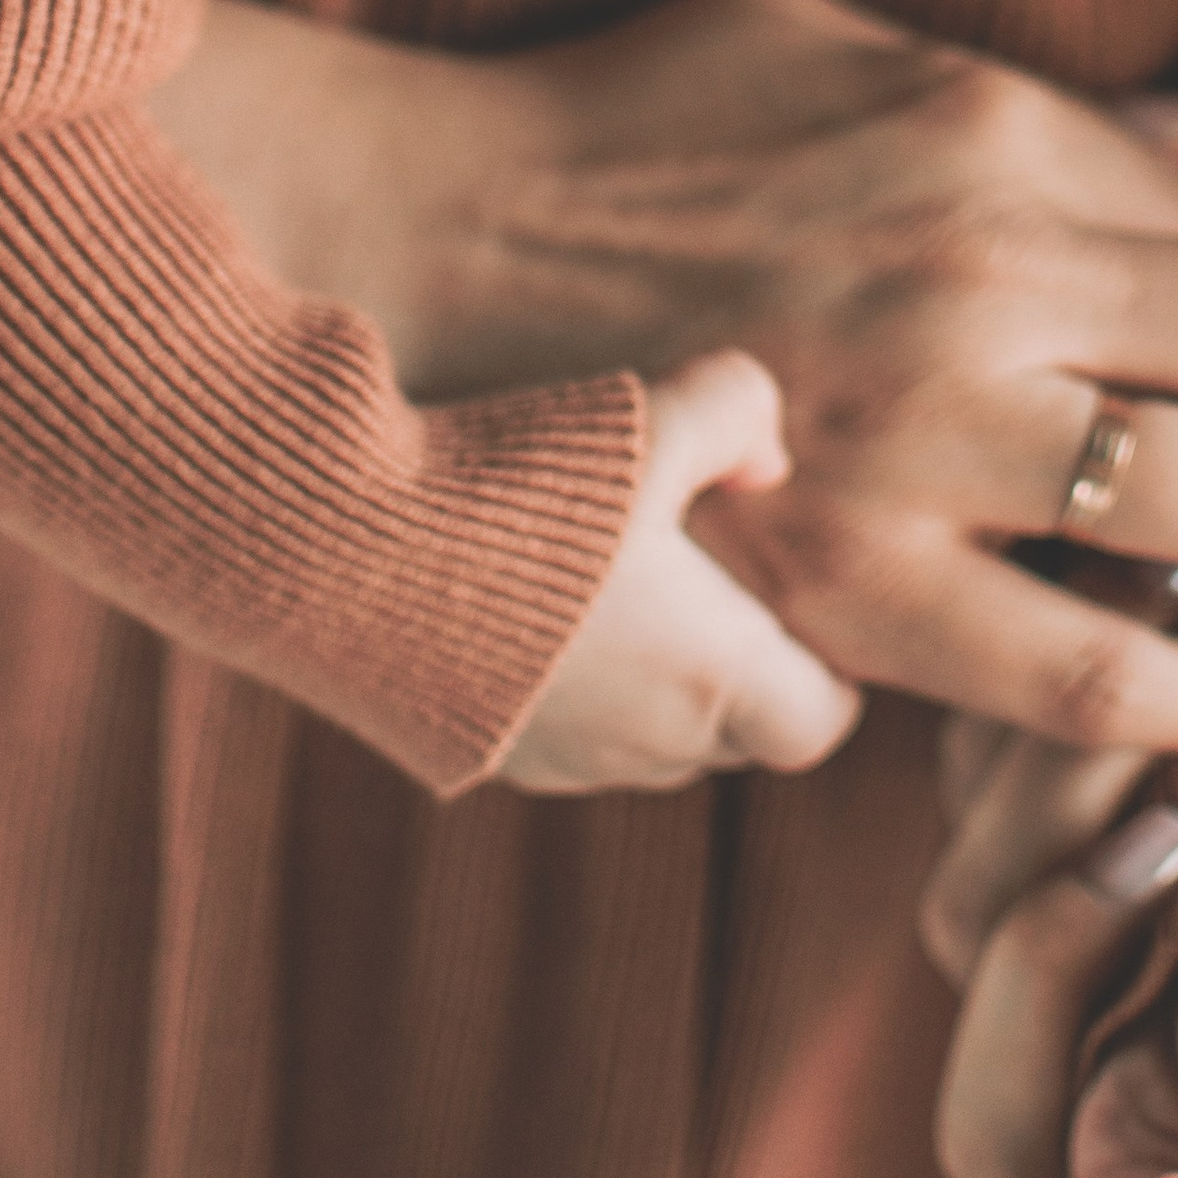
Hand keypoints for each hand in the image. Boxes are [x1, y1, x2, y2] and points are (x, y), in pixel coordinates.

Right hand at [437, 0, 1177, 752]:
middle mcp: (988, 284)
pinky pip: (1078, 678)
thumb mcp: (834, 36)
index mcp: (993, 140)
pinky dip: (1164, 695)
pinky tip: (1160, 678)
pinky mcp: (845, 592)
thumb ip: (1031, 96)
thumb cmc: (627, 123)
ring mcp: (923, 445)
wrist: (421, 253)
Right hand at [492, 349, 860, 793]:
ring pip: (644, 729)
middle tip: (707, 565)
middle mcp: (647, 746)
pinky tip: (527, 593)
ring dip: (647, 668)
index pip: (818, 722)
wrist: (353, 557)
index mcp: (715, 684)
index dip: (824, 665)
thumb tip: (765, 459)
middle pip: (733, 730)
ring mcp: (560, 762)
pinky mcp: (483, 755)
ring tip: (611, 569)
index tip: (794, 600)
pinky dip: (568, 676)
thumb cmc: (525, 495)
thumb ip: (740, 414)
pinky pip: (560, 726)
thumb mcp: (654, 417)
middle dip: (733, 659)